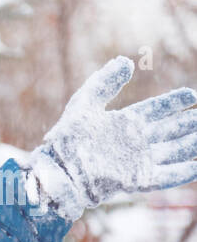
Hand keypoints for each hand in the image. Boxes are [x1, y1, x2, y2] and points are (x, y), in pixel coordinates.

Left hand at [26, 55, 196, 221]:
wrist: (58, 171)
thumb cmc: (66, 138)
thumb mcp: (84, 104)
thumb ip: (104, 82)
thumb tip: (126, 61)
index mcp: (123, 123)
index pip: (155, 110)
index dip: (173, 103)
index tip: (192, 95)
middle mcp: (134, 142)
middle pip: (169, 130)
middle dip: (188, 124)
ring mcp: (136, 162)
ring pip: (172, 152)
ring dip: (190, 145)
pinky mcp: (136, 180)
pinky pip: (164, 177)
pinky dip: (182, 173)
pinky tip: (196, 166)